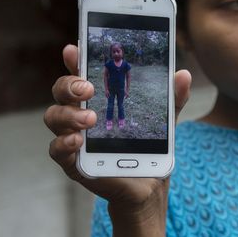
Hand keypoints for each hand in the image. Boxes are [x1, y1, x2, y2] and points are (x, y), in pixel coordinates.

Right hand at [44, 44, 190, 205]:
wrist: (148, 186)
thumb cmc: (148, 149)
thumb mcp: (164, 121)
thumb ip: (172, 99)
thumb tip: (184, 75)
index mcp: (98, 100)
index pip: (81, 73)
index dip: (75, 60)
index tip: (74, 49)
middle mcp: (80, 115)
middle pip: (60, 91)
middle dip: (69, 85)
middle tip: (87, 89)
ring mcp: (73, 138)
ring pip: (53, 117)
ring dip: (67, 114)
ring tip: (90, 119)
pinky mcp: (74, 162)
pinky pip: (56, 150)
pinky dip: (63, 143)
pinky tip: (77, 141)